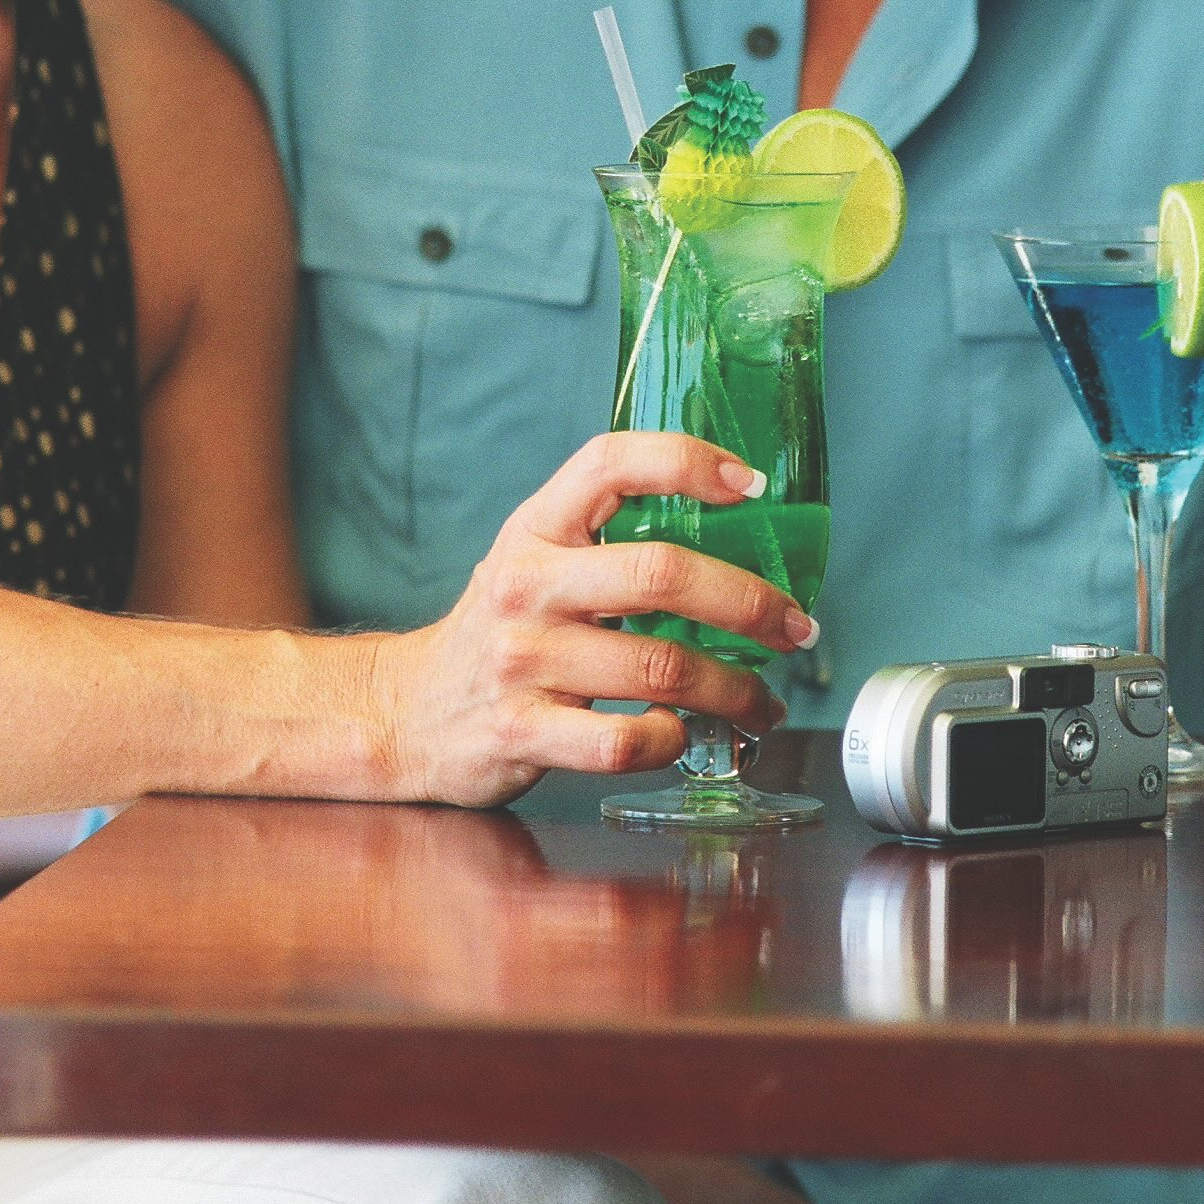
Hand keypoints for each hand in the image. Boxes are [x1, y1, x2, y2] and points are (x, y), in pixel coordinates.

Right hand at [368, 433, 815, 808]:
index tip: (752, 484)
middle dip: (750, 602)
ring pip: (660, 667)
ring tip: (760, 702)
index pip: (610, 464)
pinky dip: (671, 740)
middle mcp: (527, 585)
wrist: (408, 712)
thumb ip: (608, 539)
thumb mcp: (536, 561)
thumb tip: (731, 529)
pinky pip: (625, 741)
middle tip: (795, 626)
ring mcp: (523, 660)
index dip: (686, 462)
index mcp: (535, 528)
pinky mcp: (522, 731)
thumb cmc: (500, 632)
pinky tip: (681, 735)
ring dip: (734, 689)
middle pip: (660, 573)